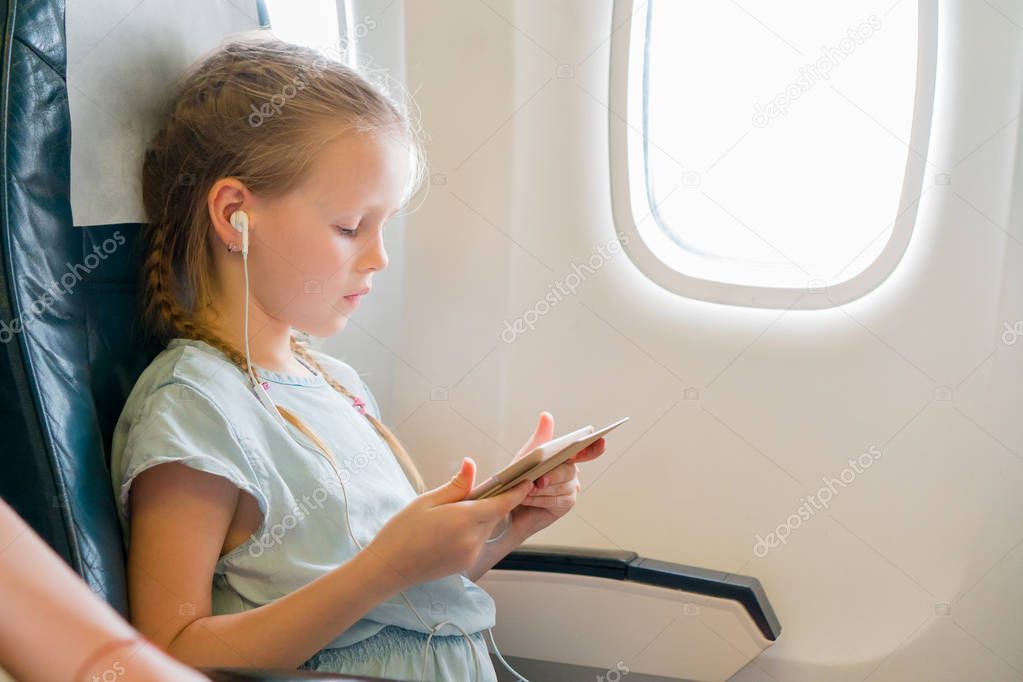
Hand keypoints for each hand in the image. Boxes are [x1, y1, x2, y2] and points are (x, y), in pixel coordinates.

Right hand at [365, 458, 533, 589]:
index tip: (528, 480)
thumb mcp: (426, 501)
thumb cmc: (402, 531)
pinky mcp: (466, 565)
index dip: (517, 492)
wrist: (389, 568)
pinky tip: (451, 530)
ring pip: (486, 528)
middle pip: (494, 515)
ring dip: (480, 518)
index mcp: (463, 519)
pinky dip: (472, 532)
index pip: (501, 503)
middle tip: (473, 492)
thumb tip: (472, 464)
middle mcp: (472, 539)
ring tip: (453, 513)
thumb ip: (455, 485)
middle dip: (491, 502)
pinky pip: (477, 542)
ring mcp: (470, 555)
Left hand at [509, 412, 606, 536]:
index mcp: (566, 456)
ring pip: (563, 486)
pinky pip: (558, 500)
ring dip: (542, 489)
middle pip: (570, 470)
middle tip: (540, 479)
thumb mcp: (526, 456)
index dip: (594, 446)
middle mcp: (572, 471)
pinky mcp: (566, 504)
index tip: (601, 441)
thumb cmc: (519, 478)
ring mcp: (571, 488)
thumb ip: (540, 438)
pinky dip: (541, 499)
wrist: (509, 505)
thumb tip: (546, 415)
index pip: (585, 449)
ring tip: (526, 489)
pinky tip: (528, 498)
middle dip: (554, 475)